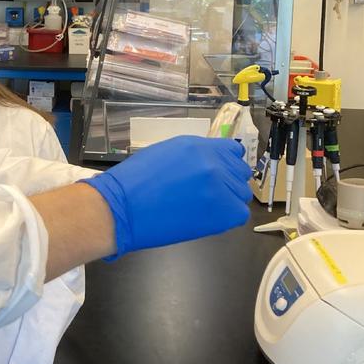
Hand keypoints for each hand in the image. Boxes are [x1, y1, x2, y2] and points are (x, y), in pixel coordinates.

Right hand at [81, 135, 250, 257]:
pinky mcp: (223, 211)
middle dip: (226, 182)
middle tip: (206, 194)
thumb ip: (192, 157)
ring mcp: (221, 186)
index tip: (216, 174)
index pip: (232, 151)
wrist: (122, 207)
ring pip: (240, 193)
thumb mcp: (165, 155)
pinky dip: (226, 217)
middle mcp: (213, 162)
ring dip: (227, 200)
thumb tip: (208, 165)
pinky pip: (239, 213)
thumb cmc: (135, 182)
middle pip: (239, 172)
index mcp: (198, 146)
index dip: (226, 163)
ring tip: (202, 207)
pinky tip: (206, 217)